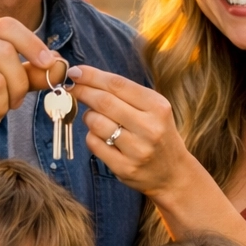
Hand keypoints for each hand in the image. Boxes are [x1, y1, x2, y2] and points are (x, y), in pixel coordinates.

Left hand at [68, 65, 196, 199]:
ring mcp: (137, 150)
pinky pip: (94, 144)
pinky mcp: (125, 167)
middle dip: (83, 91)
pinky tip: (100, 136)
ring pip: (96, 123)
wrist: (173, 173)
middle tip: (72, 88)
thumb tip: (85, 77)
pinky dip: (91, 136)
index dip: (92, 76)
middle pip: (104, 102)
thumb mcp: (153, 109)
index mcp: (157, 107)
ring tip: (94, 117)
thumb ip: (125, 93)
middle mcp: (149, 128)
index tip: (75, 72)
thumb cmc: (157, 133)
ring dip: (88, 116)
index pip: (118, 85)